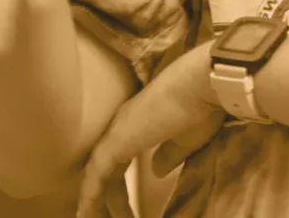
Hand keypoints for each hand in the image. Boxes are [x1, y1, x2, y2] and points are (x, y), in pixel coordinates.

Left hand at [76, 42, 228, 217]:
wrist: (202, 84)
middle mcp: (123, 125)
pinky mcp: (117, 141)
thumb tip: (156, 171)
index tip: (126, 210)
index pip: (120, 161)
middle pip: (106, 170)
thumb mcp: (187, 140)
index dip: (119, 187)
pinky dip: (90, 196)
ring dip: (97, 203)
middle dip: (109, 199)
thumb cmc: (201, 106)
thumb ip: (169, 155)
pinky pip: (96, 175)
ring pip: (98, 175)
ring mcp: (117, 132)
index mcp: (139, 123)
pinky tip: (86, 213)